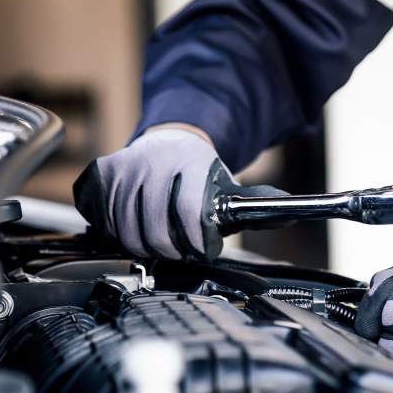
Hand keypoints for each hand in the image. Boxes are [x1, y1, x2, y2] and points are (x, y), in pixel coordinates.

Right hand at [73, 127, 288, 260]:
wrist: (171, 141)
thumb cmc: (202, 174)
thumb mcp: (231, 186)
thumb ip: (258, 204)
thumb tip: (291, 214)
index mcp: (190, 163)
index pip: (189, 215)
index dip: (197, 243)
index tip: (203, 250)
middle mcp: (153, 162)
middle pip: (155, 232)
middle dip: (172, 252)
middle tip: (182, 252)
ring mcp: (124, 167)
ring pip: (126, 232)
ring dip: (145, 246)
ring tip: (162, 242)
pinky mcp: (101, 175)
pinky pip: (103, 221)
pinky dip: (118, 234)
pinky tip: (136, 228)